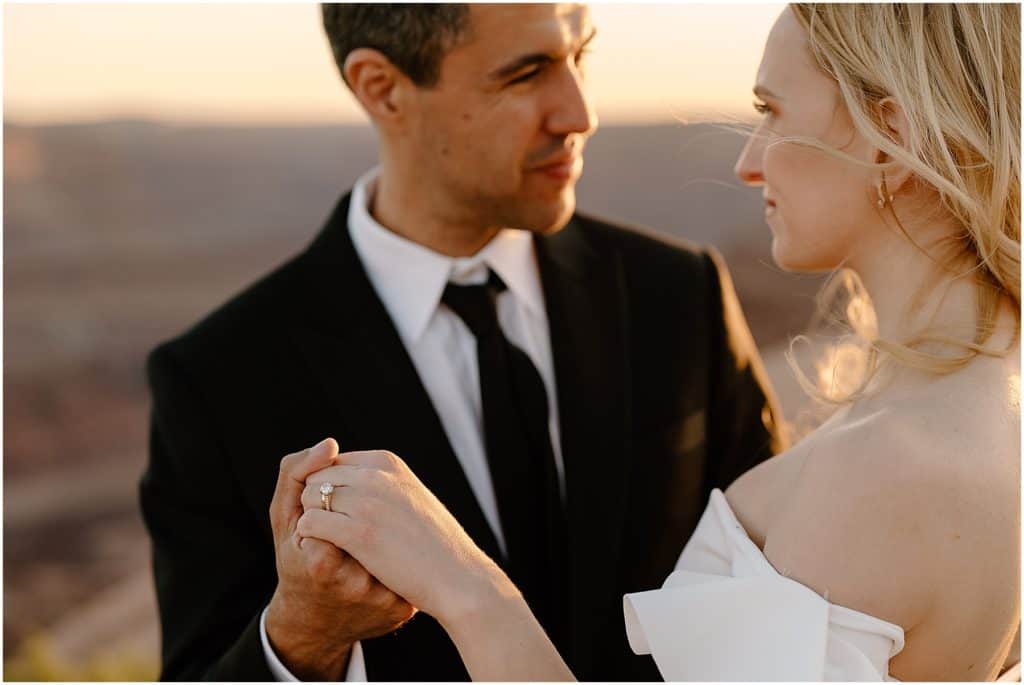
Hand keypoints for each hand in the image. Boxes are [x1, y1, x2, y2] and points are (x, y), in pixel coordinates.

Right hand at [265, 439, 415, 680]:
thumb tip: (331, 442)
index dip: (335, 508)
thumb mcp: (283, 520)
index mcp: (320, 564)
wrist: (315, 622)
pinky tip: (383, 563)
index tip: (327, 524)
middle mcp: (354, 586)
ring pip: (392, 540)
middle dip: (360, 520)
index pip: (340, 507)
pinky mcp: (401, 609)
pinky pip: (406, 565)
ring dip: (383, 534)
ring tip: (368, 548)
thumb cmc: (295, 561)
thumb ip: (295, 475)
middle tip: (350, 535)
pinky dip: (397, 556)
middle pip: (370, 521)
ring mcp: (381, 600)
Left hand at [297, 450, 514, 626]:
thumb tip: (349, 483)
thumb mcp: (409, 497)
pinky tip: (326, 552)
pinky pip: (310, 524)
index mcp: (387, 462)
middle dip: (317, 504)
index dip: (329, 490)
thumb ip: (381, 484)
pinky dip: (310, 538)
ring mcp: (367, 501)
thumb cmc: (434, 544)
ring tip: (330, 543)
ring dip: (313, 520)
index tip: (340, 515)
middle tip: (330, 532)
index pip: (334, 463)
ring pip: (310, 499)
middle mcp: (375, 474)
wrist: (458, 577)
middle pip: (317, 478)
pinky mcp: (359, 532)